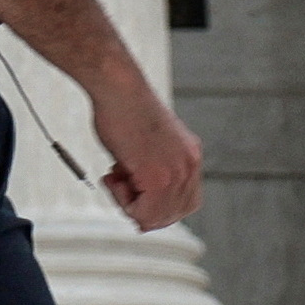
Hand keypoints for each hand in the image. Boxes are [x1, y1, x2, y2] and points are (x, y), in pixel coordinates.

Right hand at [88, 65, 203, 232]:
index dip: (155, 203)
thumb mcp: (148, 144)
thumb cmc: (124, 107)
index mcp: (190, 156)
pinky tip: (114, 176)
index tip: (132, 187)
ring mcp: (177, 173)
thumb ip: (152, 169)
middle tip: (120, 182)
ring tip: (116, 175)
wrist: (118, 87)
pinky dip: (121, 200)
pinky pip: (141, 213)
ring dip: (128, 202)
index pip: (184, 202)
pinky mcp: (159, 178)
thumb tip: (139, 193)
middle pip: (171, 214)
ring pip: (154, 217)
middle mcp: (189, 166)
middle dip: (141, 206)